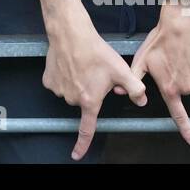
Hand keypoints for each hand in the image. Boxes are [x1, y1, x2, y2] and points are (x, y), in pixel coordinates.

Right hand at [42, 16, 148, 160]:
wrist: (70, 33)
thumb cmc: (95, 51)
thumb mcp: (121, 70)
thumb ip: (135, 88)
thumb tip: (141, 100)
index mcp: (89, 101)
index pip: (86, 129)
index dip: (82, 144)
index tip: (77, 155)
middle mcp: (72, 98)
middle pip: (83, 101)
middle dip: (90, 91)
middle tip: (96, 74)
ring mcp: (58, 90)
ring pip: (71, 91)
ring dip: (77, 82)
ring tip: (83, 65)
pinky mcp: (49, 80)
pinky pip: (59, 82)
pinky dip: (64, 75)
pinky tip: (70, 63)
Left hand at [130, 1, 189, 147]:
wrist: (182, 20)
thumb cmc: (161, 39)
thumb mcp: (142, 58)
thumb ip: (133, 78)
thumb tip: (120, 93)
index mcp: (171, 87)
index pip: (179, 114)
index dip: (186, 129)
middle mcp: (188, 86)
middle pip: (184, 88)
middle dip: (178, 76)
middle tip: (173, 59)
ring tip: (183, 52)